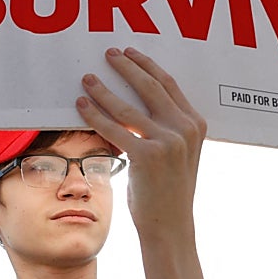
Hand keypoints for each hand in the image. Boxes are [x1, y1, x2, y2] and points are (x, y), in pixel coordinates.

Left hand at [75, 47, 206, 234]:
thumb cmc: (169, 190)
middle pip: (150, 86)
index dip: (147, 65)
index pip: (168, 84)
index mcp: (195, 124)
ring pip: (128, 107)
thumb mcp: (178, 153)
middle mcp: (185, 129)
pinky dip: (95, 114)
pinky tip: (81, 105)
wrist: (170, 225)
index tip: (130, 53)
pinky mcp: (147, 156)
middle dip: (126, 66)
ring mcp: (168, 142)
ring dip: (104, 89)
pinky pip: (114, 128)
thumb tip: (139, 106)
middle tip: (108, 54)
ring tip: (88, 78)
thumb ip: (168, 127)